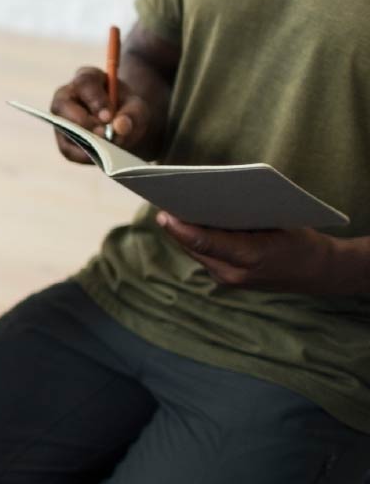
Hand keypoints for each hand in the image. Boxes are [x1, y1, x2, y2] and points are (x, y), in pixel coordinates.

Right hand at [50, 66, 154, 158]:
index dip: (95, 100)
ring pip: (63, 129)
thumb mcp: (137, 108)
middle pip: (63, 105)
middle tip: (103, 135)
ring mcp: (60, 118)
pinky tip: (101, 157)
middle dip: (82, 121)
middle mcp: (66, 96)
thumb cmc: (127, 109)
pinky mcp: (63, 139)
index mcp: (86, 78)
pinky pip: (68, 149)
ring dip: (83, 140)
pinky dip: (84, 155)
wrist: (121, 124)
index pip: (85, 84)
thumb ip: (132, 114)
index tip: (108, 116)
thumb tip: (119, 127)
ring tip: (106, 149)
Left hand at [155, 213, 343, 293]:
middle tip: (164, 203)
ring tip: (171, 210)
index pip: (205, 243)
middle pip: (195, 248)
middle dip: (178, 228)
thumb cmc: (300, 242)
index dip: (181, 229)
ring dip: (184, 234)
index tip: (164, 214)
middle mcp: (234, 273)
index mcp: (250, 257)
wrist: (318, 272)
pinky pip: (205, 257)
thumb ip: (244, 218)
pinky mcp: (228, 280)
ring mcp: (229, 280)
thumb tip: (211, 203)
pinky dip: (197, 242)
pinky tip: (189, 224)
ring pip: (197, 254)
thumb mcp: (278, 224)